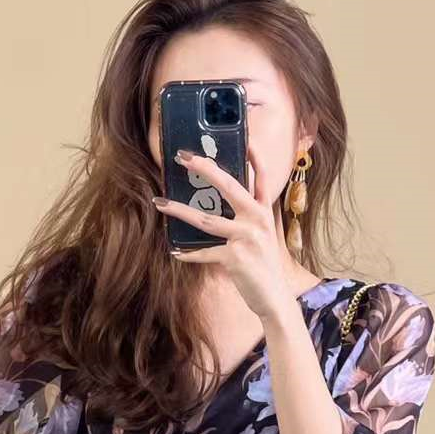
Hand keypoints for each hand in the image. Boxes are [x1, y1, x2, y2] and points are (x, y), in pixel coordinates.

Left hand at [152, 146, 295, 324]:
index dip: (252, 154)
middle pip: (229, 185)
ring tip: (160, 202)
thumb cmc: (263, 266)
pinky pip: (204, 253)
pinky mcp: (235, 257)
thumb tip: (217, 205)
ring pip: (206, 219)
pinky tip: (175, 253)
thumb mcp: (261, 236)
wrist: (274, 298)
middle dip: (204, 168)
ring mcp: (247, 237)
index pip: (261, 175)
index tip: (242, 135)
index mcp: (263, 211)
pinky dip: (188, 254)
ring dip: (179, 210)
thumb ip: (246, 217)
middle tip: (183, 157)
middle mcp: (257, 218)